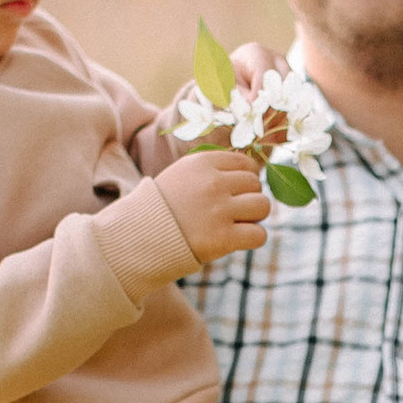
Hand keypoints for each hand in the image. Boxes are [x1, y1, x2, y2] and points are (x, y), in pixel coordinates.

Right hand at [159, 147, 271, 267]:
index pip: (247, 163)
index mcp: (203, 163)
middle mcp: (213, 183)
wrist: (139, 237)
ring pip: (262, 206)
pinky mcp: (222, 238)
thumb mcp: (184, 174)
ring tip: (236, 224)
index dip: (246, 179)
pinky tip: (237, 239)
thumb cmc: (164, 206)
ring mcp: (219, 210)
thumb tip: (252, 171)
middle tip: (232, 212)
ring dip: (254, 217)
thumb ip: (214, 169)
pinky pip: (259, 234)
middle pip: (256, 185)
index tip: (235, 192)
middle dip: (249, 198)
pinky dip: (253, 238)